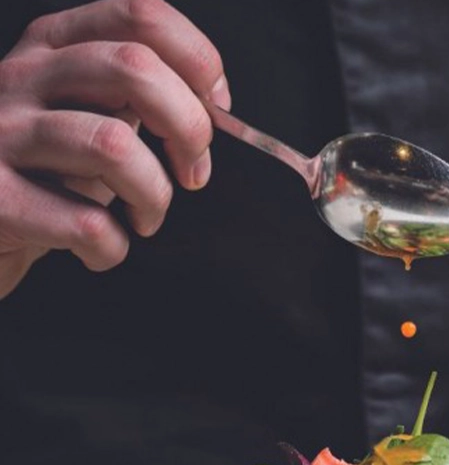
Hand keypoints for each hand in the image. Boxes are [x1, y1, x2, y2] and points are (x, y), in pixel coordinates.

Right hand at [0, 0, 230, 297]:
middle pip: (135, 68)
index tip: (215, 110)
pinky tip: (105, 246)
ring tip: (146, 217)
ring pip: (113, 145)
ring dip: (154, 195)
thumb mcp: (90, 112)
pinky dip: (114, 246)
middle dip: (190, 128)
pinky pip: (85, 222)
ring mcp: (2, 133)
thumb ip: (140, 95)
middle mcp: (25, 75)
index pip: (141, 14)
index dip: (198, 61)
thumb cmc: (49, 171)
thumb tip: (211, 107)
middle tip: (194, 172)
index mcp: (57, 44)